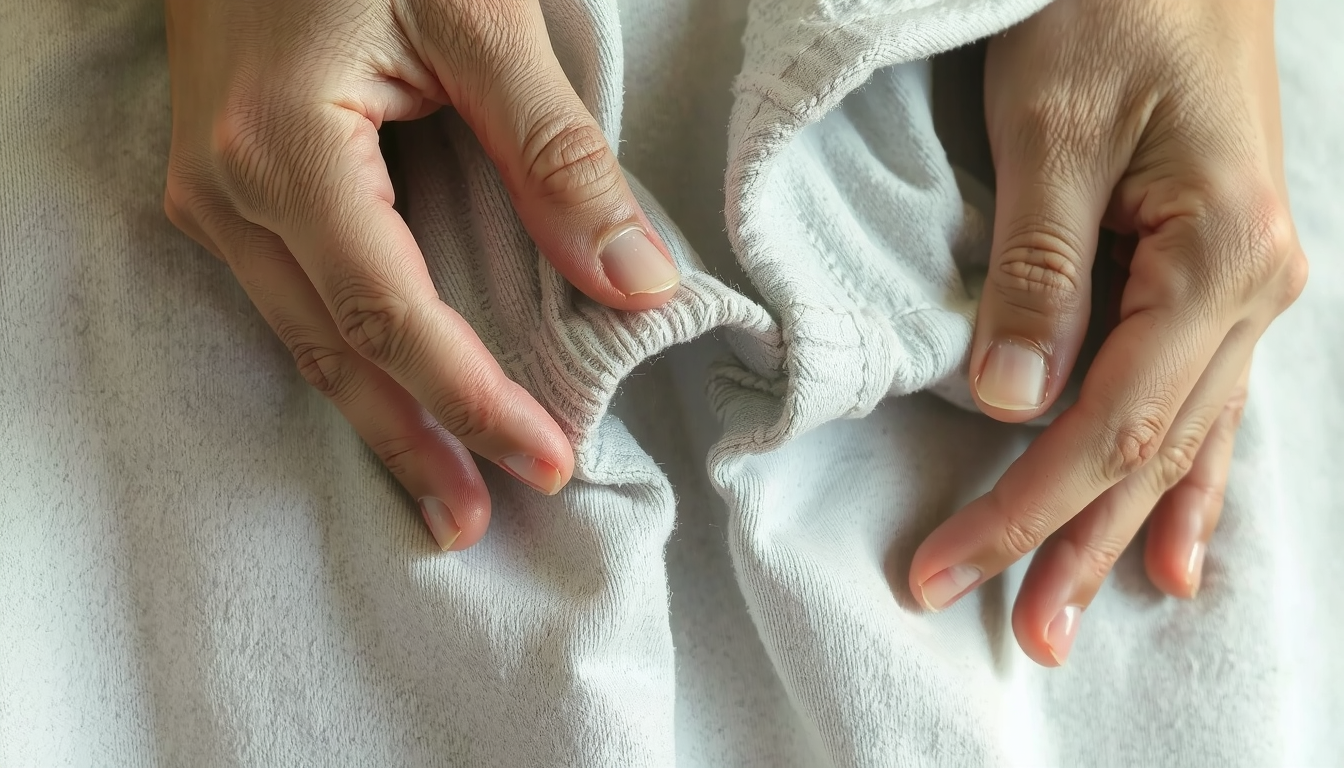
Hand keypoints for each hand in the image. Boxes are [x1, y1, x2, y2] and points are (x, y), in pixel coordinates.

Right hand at [163, 0, 680, 549]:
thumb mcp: (477, 17)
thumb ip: (556, 152)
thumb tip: (633, 278)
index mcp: (285, 150)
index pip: (389, 315)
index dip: (469, 399)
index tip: (544, 462)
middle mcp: (227, 190)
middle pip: (331, 355)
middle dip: (411, 447)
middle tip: (472, 527)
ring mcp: (211, 193)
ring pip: (300, 339)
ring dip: (376, 420)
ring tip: (440, 493)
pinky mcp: (223, 186)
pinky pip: (289, 299)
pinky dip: (350, 361)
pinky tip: (392, 399)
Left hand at [910, 0, 1306, 664]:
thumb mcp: (1053, 120)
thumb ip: (1038, 268)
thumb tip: (1010, 401)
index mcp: (1218, 256)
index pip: (1106, 424)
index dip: (1025, 506)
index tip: (950, 566)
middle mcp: (1249, 286)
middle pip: (1149, 449)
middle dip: (1074, 543)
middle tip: (1020, 633)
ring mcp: (1242, 281)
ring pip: (1180, 436)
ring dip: (1127, 530)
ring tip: (1083, 610)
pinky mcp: (1215, 267)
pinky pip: (1200, 396)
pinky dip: (1182, 474)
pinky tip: (1177, 541)